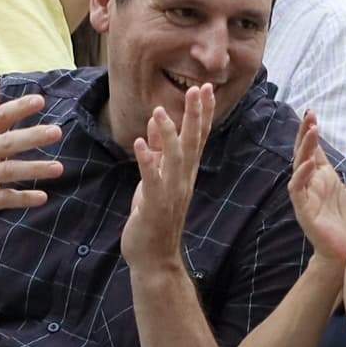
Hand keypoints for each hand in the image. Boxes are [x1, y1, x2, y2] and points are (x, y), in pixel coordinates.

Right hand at [0, 77, 64, 228]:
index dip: (18, 108)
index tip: (40, 100)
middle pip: (5, 143)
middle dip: (31, 136)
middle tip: (56, 132)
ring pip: (7, 171)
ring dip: (33, 169)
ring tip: (59, 168)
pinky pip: (2, 199)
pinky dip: (21, 198)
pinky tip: (42, 197)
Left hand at [121, 81, 214, 268]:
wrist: (154, 258)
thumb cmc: (154, 219)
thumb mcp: (154, 180)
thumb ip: (156, 152)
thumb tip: (155, 124)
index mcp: (184, 174)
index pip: (197, 138)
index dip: (202, 113)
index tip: (206, 89)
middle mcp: (182, 181)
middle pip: (193, 143)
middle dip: (196, 115)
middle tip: (200, 88)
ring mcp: (170, 193)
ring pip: (174, 159)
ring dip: (168, 134)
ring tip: (161, 111)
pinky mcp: (154, 206)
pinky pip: (151, 180)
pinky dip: (146, 161)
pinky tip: (139, 144)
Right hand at [288, 111, 345, 262]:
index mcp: (326, 179)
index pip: (315, 150)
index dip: (312, 132)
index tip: (313, 112)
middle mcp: (313, 185)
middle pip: (304, 153)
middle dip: (305, 134)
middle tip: (309, 114)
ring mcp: (307, 198)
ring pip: (299, 167)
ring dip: (304, 148)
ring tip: (311, 130)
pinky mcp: (304, 212)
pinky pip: (298, 191)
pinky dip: (301, 176)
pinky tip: (310, 162)